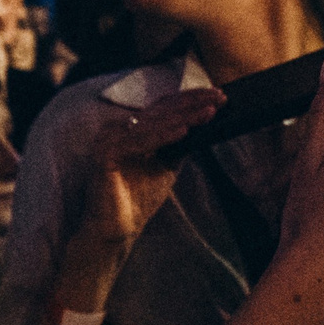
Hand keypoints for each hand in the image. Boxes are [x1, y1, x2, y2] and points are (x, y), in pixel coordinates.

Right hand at [72, 85, 224, 251]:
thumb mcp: (166, 165)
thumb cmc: (138, 199)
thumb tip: (205, 122)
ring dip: (183, 117)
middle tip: (219, 97)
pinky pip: (138, 142)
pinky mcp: (104, 155)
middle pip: (160, 111)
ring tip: (208, 112)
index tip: (218, 95)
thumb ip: (179, 144)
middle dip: (192, 104)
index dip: (190, 99)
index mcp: (129, 129)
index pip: (163, 107)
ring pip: (152, 124)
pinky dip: (162, 136)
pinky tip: (183, 131)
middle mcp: (116, 129)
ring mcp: (108, 140)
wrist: (118, 229)